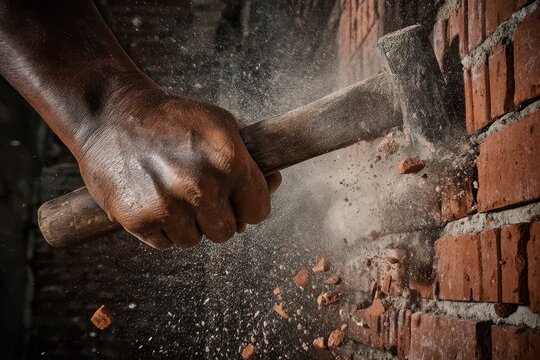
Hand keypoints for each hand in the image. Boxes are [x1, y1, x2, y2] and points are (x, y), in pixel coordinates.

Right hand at [75, 82, 280, 248]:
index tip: (238, 201)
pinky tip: (152, 198)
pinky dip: (162, 228)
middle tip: (199, 195)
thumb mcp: (220, 124)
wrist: (111, 114)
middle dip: (218, 217)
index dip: (249, 206)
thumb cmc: (172, 119)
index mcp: (229, 160)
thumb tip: (273, 183)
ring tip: (172, 192)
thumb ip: (250, 158)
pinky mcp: (138, 219)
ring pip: (194, 240)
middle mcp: (201, 186)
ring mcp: (168, 204)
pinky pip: (165, 243)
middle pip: (227, 232)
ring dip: (188, 224)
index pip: (259, 211)